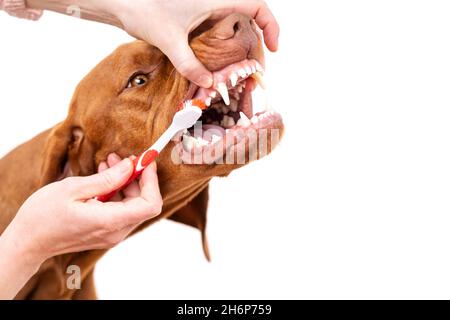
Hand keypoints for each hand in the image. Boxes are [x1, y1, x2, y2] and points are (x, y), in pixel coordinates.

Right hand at [2, 153, 161, 266]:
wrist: (27, 242)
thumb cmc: (43, 216)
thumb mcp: (73, 189)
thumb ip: (107, 179)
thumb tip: (130, 166)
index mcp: (109, 221)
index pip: (150, 204)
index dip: (152, 181)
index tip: (145, 162)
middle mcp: (115, 232)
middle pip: (143, 203)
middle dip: (138, 177)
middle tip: (124, 157)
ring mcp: (111, 234)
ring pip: (133, 205)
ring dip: (126, 182)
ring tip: (109, 162)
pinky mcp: (106, 232)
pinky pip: (121, 210)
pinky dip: (117, 191)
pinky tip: (104, 177)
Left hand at [113, 0, 279, 87]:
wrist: (121, 2)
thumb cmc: (143, 10)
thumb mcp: (170, 40)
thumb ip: (190, 64)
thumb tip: (209, 84)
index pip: (257, 5)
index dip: (271, 25)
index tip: (273, 47)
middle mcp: (214, 2)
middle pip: (249, 20)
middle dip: (256, 45)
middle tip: (255, 70)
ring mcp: (206, 9)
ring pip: (235, 27)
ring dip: (242, 48)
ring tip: (243, 71)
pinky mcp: (197, 18)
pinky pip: (219, 32)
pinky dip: (226, 48)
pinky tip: (223, 66)